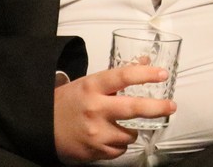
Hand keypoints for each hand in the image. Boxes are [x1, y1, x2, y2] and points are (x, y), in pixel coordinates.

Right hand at [53, 65, 175, 163]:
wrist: (41, 126)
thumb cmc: (70, 100)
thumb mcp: (91, 81)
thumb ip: (119, 75)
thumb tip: (147, 61)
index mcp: (94, 86)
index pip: (125, 76)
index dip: (147, 74)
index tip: (164, 74)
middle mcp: (95, 108)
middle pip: (133, 108)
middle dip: (157, 108)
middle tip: (171, 107)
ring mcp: (93, 133)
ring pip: (128, 134)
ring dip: (134, 131)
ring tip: (128, 126)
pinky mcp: (91, 152)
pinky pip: (117, 151)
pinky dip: (121, 145)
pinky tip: (114, 138)